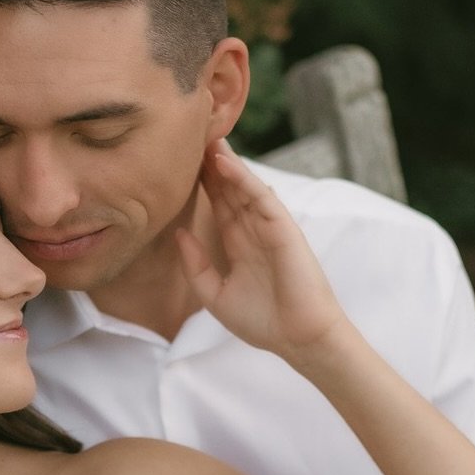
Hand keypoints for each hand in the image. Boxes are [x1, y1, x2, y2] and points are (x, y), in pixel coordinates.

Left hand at [174, 139, 345, 355]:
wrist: (296, 338)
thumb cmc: (262, 321)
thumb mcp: (215, 295)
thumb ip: (196, 266)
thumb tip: (179, 234)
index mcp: (238, 244)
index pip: (217, 205)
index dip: (201, 184)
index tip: (178, 163)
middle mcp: (253, 230)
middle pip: (228, 189)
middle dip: (210, 165)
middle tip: (189, 137)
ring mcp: (269, 226)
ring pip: (243, 187)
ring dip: (225, 162)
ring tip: (205, 137)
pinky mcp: (283, 228)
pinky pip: (260, 197)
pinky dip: (243, 178)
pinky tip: (224, 162)